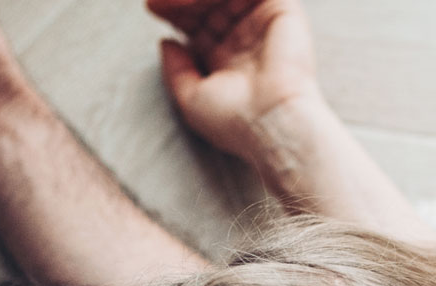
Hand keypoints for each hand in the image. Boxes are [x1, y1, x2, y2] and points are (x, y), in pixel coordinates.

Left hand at [150, 0, 319, 160]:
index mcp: (228, 58)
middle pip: (210, 2)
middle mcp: (246, 39)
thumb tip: (166, 43)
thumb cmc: (236, 122)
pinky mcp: (282, 10)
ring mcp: (264, 22)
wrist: (270, 123)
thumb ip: (176, 71)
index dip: (175, 10)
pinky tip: (196, 1)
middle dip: (183, 0)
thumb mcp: (192, 100)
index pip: (199, 21)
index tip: (153, 7)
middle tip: (161, 2)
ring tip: (176, 2)